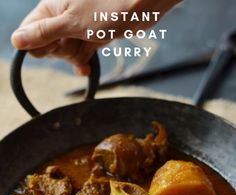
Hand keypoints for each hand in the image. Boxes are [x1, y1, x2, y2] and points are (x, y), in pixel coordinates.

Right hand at [11, 0, 179, 74]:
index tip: (53, 46)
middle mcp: (61, 17)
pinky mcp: (91, 36)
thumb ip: (44, 33)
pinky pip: (80, 54)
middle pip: (48, 46)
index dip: (40, 45)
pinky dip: (83, 61)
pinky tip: (86, 70)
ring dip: (75, 55)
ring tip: (89, 43)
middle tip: (76, 40)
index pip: (30, 34)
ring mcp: (77, 27)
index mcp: (51, 8)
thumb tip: (16, 41)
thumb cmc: (109, 7)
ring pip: (65, 52)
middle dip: (62, 50)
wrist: (142, 6)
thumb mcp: (72, 22)